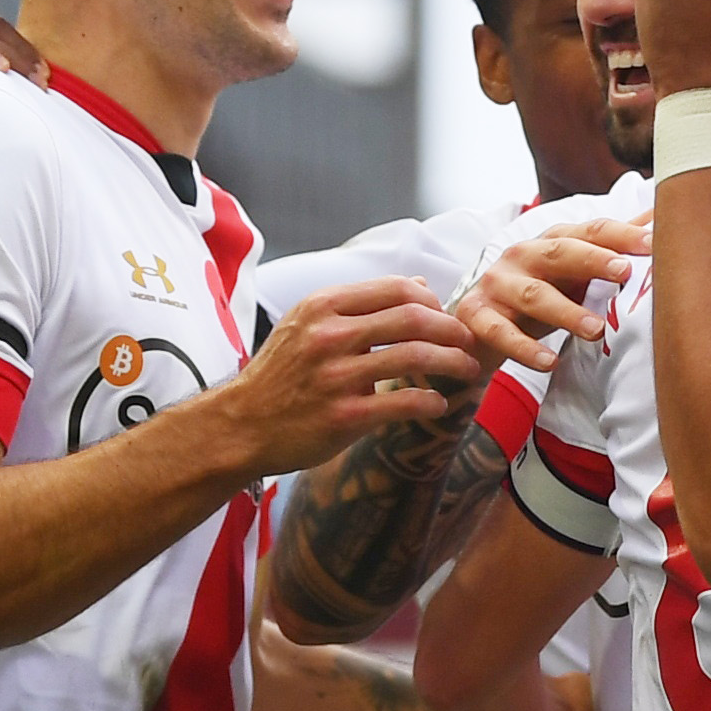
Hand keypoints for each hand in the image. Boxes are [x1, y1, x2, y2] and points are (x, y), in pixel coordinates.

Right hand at [210, 278, 480, 477]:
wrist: (241, 424)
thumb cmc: (280, 375)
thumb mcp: (308, 325)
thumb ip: (361, 306)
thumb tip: (420, 286)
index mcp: (323, 306)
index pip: (396, 289)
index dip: (433, 302)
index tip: (446, 316)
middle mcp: (330, 335)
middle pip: (413, 318)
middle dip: (452, 329)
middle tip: (468, 342)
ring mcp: (337, 376)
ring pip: (415, 356)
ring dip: (452, 362)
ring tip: (467, 370)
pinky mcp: (345, 415)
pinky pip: (404, 402)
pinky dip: (431, 401)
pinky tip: (439, 404)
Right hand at [458, 217, 645, 375]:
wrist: (478, 321)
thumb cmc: (539, 290)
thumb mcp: (575, 270)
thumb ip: (613, 247)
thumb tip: (659, 219)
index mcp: (553, 242)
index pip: (591, 231)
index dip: (621, 236)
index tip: (653, 243)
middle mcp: (524, 255)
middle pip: (561, 252)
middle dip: (593, 259)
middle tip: (625, 272)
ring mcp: (499, 284)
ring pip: (534, 295)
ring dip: (566, 312)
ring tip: (596, 330)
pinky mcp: (478, 315)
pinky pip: (501, 332)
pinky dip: (524, 348)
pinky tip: (549, 362)